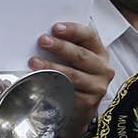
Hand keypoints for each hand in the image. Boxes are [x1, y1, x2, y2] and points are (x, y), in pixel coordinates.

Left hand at [26, 22, 113, 137]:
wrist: (80, 109)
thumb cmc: (76, 77)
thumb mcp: (76, 60)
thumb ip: (67, 47)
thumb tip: (44, 36)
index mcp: (100, 53)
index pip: (89, 36)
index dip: (73, 31)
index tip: (56, 28)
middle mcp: (102, 69)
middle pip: (81, 55)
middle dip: (60, 47)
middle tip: (43, 41)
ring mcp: (97, 87)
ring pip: (73, 75)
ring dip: (52, 68)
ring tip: (35, 62)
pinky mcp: (88, 103)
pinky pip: (69, 94)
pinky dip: (53, 87)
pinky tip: (41, 82)